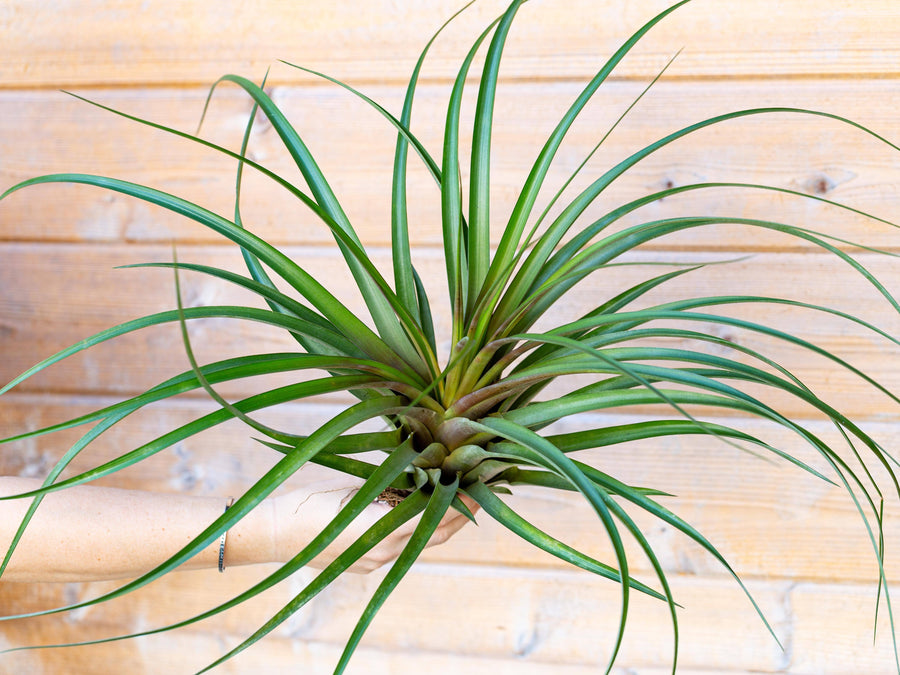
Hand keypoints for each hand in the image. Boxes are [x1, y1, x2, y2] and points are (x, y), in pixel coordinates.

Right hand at [271, 479, 477, 572]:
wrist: (274, 535)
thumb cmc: (310, 501)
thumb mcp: (353, 484)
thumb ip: (389, 482)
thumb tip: (421, 468)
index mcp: (384, 527)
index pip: (437, 516)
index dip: (462, 503)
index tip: (479, 486)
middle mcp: (386, 549)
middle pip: (435, 533)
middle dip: (459, 515)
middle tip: (478, 493)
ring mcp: (376, 561)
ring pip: (419, 542)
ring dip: (437, 523)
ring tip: (453, 500)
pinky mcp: (366, 564)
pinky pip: (400, 547)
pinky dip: (414, 530)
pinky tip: (418, 513)